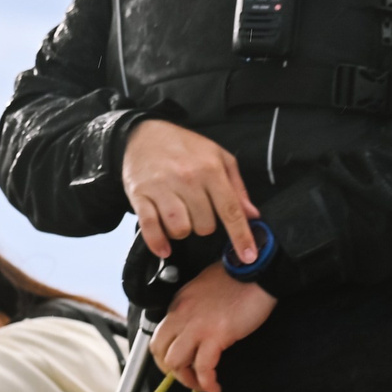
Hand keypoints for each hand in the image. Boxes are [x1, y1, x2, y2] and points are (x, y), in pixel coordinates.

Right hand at [121, 119, 257, 264]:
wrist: (143, 134)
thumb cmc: (184, 147)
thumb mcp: (219, 157)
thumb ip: (237, 187)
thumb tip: (252, 214)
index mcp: (210, 169)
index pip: (231, 210)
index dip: (241, 236)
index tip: (248, 256)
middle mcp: (187, 179)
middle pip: (204, 226)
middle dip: (204, 225)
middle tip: (197, 211)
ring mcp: (162, 188)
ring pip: (180, 229)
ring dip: (182, 230)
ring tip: (179, 217)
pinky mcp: (140, 195)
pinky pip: (150, 227)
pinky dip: (158, 243)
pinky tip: (164, 249)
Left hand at [150, 264, 275, 391]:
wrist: (258, 271)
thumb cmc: (237, 277)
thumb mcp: (203, 288)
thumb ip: (194, 308)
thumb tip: (195, 328)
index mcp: (178, 304)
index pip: (160, 335)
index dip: (166, 355)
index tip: (179, 364)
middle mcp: (181, 315)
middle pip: (159, 351)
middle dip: (170, 370)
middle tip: (186, 378)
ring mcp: (197, 326)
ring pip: (175, 362)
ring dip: (186, 380)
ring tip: (201, 386)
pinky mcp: (217, 335)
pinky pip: (203, 367)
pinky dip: (207, 383)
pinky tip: (215, 389)